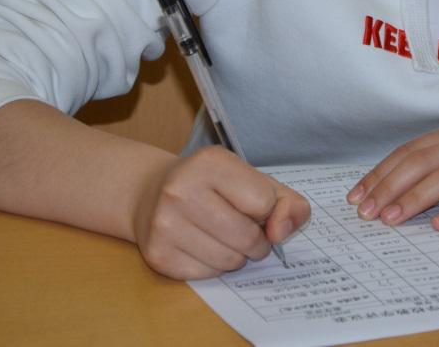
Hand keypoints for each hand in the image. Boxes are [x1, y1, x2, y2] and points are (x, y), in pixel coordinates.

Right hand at [131, 145, 310, 279]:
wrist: (151, 193)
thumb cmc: (214, 187)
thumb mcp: (254, 180)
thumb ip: (287, 203)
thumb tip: (282, 232)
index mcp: (210, 163)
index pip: (263, 202)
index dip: (267, 210)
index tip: (255, 206)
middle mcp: (181, 190)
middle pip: (247, 237)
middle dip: (257, 241)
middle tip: (247, 231)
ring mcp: (165, 223)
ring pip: (229, 261)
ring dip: (238, 256)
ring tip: (225, 238)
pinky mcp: (158, 254)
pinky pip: (207, 275)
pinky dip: (215, 267)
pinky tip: (204, 246)